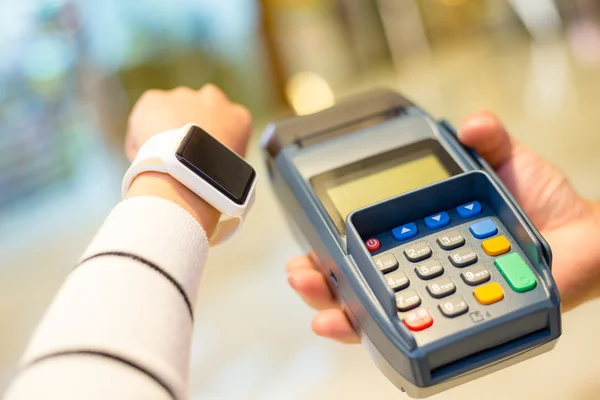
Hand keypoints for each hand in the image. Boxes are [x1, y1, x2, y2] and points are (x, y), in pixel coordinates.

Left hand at [125, 85, 251, 233]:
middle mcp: (214, 99)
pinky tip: (145, 158)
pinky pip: (143, 119)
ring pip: (170, 113)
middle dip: (188, 127)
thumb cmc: (214, 182)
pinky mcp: (154, 100)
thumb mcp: (232, 172)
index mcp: (238, 117)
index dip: (212, 141)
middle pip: (199, 111)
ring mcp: (183, 96)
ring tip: (159, 161)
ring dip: (164, 129)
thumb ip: (223, 162)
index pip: (228, 125)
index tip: (201, 159)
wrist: (188, 171)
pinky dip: (140, 137)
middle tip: (179, 156)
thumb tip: (210, 174)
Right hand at [286, 111, 599, 343]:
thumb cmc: (540, 205)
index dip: (332, 244)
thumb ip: (488, 140)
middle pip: (358, 283)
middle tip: (301, 275)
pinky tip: (363, 330)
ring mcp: (436, 298)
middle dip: (321, 282)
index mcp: (417, 230)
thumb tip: (472, 124)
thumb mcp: (507, 162)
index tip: (308, 239)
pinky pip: (420, 335)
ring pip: (377, 315)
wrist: (583, 238)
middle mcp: (418, 268)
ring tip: (323, 311)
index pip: (364, 241)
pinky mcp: (460, 321)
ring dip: (342, 314)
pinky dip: (387, 338)